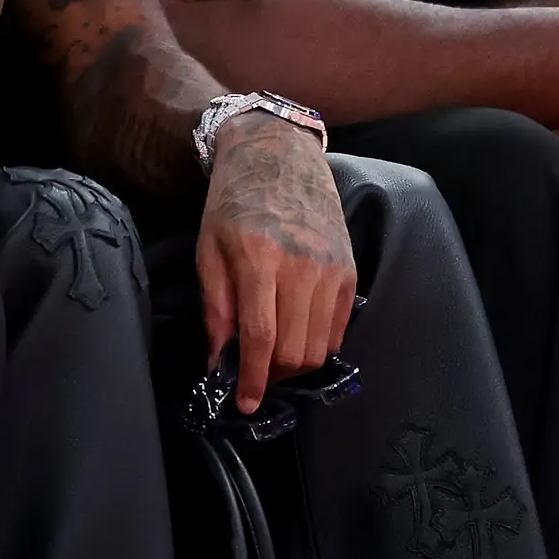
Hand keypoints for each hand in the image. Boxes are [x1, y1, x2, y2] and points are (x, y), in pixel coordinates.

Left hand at [195, 118, 358, 415]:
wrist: (279, 154)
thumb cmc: (233, 201)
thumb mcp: (209, 250)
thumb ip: (215, 308)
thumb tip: (219, 362)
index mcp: (260, 258)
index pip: (261, 337)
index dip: (253, 379)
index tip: (244, 404)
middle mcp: (302, 265)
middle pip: (295, 350)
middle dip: (273, 377)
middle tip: (253, 379)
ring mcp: (331, 268)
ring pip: (319, 346)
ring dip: (295, 368)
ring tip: (273, 363)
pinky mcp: (349, 269)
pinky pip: (338, 329)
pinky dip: (318, 346)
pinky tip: (297, 341)